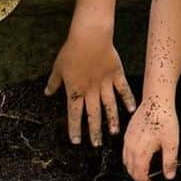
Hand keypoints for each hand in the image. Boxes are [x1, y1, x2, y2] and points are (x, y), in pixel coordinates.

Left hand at [46, 31, 135, 145]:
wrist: (90, 36)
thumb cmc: (72, 50)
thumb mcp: (58, 67)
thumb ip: (54, 82)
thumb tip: (47, 92)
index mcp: (75, 90)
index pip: (74, 114)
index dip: (75, 129)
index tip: (76, 141)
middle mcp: (91, 90)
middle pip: (93, 115)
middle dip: (95, 131)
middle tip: (97, 144)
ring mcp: (105, 83)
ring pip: (109, 106)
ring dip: (112, 120)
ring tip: (115, 133)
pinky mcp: (116, 74)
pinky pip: (123, 89)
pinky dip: (128, 99)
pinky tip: (132, 110)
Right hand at [123, 97, 179, 180]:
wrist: (156, 100)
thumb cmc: (165, 119)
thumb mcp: (172, 142)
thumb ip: (169, 161)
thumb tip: (169, 177)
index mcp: (141, 152)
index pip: (140, 175)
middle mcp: (130, 147)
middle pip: (131, 170)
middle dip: (139, 180)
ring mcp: (127, 139)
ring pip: (126, 161)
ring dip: (134, 170)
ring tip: (144, 174)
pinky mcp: (128, 132)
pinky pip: (125, 151)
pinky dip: (130, 160)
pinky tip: (139, 158)